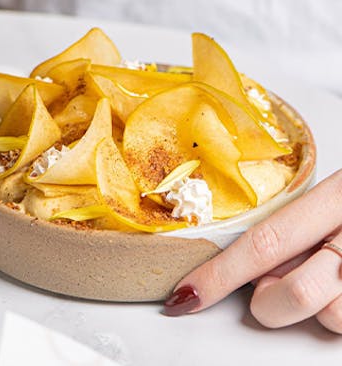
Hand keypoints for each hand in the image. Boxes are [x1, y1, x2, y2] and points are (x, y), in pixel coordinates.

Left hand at [163, 169, 341, 333]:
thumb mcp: (334, 195)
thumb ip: (295, 228)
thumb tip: (250, 269)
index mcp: (338, 197)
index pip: (264, 243)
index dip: (218, 275)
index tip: (185, 295)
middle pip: (292, 294)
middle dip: (267, 302)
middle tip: (272, 284)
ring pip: (329, 317)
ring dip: (318, 304)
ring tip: (330, 274)